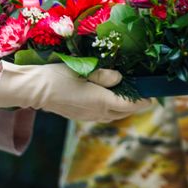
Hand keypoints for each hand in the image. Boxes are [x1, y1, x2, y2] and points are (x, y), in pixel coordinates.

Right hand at [0, 62, 152, 122]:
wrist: (34, 90)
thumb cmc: (58, 76)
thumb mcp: (83, 70)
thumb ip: (104, 75)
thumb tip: (120, 78)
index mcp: (101, 101)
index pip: (129, 104)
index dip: (143, 101)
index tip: (153, 97)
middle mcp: (97, 113)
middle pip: (123, 112)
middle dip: (135, 105)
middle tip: (143, 95)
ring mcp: (87, 117)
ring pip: (112, 115)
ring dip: (122, 108)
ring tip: (128, 97)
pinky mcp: (79, 117)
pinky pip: (102, 116)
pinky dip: (110, 109)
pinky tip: (108, 100)